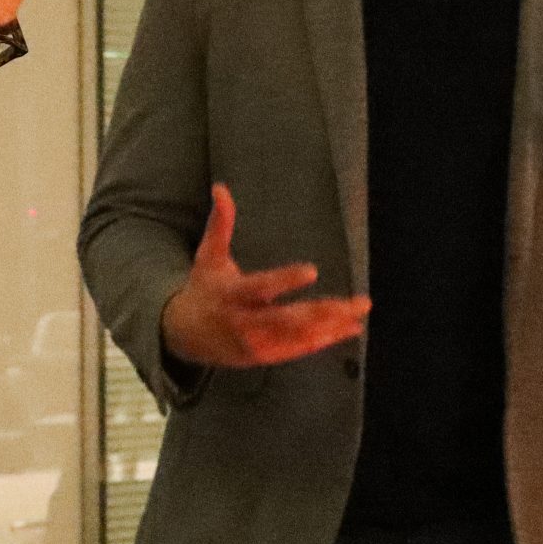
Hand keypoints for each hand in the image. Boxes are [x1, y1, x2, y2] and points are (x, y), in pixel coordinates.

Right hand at [160, 184, 369, 369]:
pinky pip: (299, 349)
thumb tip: (220, 188)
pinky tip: (349, 328)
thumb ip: (220, 224)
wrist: (183, 335)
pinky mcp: (265, 356)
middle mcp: (245, 322)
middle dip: (325, 312)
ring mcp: (257, 343)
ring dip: (332, 326)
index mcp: (232, 295)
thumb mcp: (208, 256)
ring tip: (359, 313)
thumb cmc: (204, 288)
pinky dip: (326, 339)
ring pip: (299, 337)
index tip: (312, 271)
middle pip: (289, 319)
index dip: (285, 280)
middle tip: (357, 303)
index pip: (261, 287)